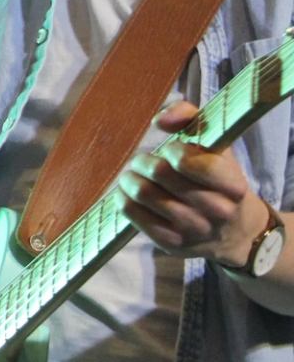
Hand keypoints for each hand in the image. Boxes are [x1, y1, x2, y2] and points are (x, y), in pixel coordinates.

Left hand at [120, 101, 261, 265]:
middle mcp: (217, 211)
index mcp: (232, 185)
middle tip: (144, 162)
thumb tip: (160, 120)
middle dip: (144, 162)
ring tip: (134, 176)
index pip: (188, 161)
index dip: (172, 150)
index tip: (171, 151)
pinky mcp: (172, 244)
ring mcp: (194, 230)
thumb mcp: (216, 145)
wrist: (236, 232)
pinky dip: (123, 198)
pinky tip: (129, 193)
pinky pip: (132, 215)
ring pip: (143, 194)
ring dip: (130, 179)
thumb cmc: (218, 179)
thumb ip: (190, 117)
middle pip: (160, 174)